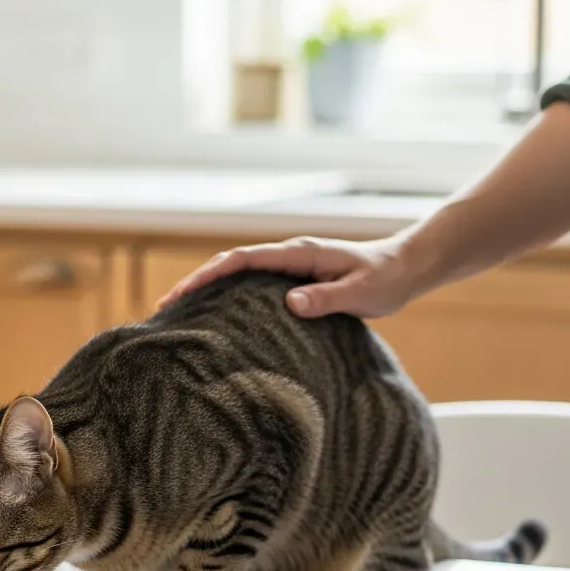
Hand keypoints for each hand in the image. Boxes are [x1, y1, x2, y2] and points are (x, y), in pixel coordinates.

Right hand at [156, 235, 419, 318]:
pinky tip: (217, 316)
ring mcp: (289, 267)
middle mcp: (289, 256)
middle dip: (195, 282)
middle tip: (164, 307)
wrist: (405, 268)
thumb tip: (291, 302)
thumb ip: (327, 299)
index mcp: (299, 254)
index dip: (209, 275)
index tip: (182, 293)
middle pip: (229, 264)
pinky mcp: (294, 280)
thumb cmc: (385, 280)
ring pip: (238, 275)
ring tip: (180, 314)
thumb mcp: (361, 294)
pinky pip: (252, 285)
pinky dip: (228, 295)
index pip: (242, 259)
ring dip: (208, 289)